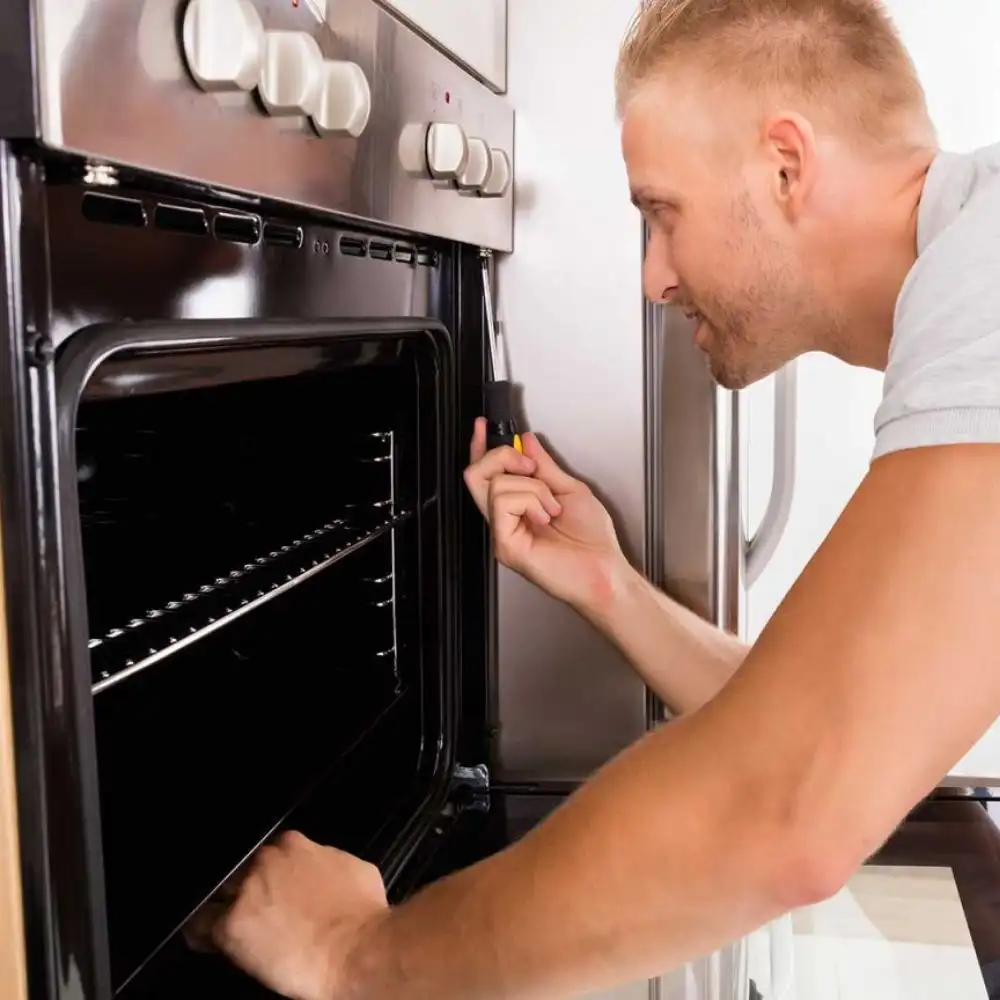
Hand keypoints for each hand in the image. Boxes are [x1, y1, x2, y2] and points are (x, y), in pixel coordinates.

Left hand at [185, 831, 387, 999]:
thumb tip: (325, 871)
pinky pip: (202, 926)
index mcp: (295, 846)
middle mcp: (267, 861)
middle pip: (245, 871)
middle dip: (252, 889)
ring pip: (222, 895)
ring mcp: (247, 891)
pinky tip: (203, 941)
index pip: (271, 854)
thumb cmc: (364, 917)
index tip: (277, 890)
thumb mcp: (355, 871)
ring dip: (229, 909)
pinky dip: (201, 934)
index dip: (273, 875)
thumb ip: (329, 863)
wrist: (356, 951)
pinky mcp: (232, 925)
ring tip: (237, 930)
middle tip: (264, 914)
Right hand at [464, 417, 627, 612]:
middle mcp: (506, 518)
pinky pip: (504, 504)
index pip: (488, 473)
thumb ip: (546, 467)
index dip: (481, 447)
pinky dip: (531, 501)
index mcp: (518, 506)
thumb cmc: (593, 542)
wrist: (605, 570)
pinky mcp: (505, 545)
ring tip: (551, 508)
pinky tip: (545, 517)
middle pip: (477, 473)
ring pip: (495, 484)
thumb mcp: (570, 489)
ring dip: (533, 487)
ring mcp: (503, 532)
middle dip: (503, 455)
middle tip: (531, 468)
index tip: (482, 426)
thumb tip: (527, 443)